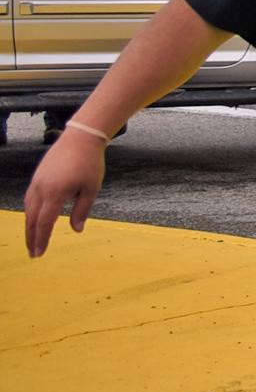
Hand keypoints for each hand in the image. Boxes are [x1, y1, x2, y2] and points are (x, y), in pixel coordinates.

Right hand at [22, 132, 108, 257]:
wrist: (81, 138)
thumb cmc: (90, 163)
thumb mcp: (91, 188)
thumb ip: (82, 210)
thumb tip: (76, 230)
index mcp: (55, 193)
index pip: (44, 223)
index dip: (41, 239)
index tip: (40, 253)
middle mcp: (41, 189)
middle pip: (32, 219)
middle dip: (31, 238)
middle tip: (34, 253)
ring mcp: (37, 182)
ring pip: (28, 210)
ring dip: (29, 226)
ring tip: (33, 239)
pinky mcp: (37, 177)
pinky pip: (29, 199)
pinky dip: (30, 212)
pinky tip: (34, 219)